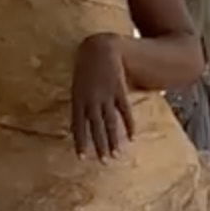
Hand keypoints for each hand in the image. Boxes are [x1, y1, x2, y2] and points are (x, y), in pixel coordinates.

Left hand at [71, 34, 134, 158]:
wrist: (100, 48)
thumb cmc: (86, 65)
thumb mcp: (77, 83)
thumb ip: (80, 100)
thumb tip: (80, 118)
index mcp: (78, 99)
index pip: (78, 126)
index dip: (81, 142)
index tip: (82, 157)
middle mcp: (92, 101)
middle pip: (96, 128)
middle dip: (99, 146)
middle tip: (103, 162)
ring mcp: (107, 97)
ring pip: (110, 123)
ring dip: (113, 140)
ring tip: (116, 155)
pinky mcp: (120, 92)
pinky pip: (125, 112)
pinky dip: (129, 125)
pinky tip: (132, 136)